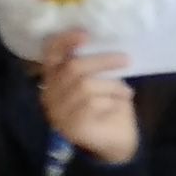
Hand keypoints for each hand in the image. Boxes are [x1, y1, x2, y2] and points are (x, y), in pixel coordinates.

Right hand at [38, 30, 139, 162]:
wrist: (116, 141)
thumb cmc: (107, 104)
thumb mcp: (100, 80)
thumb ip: (94, 64)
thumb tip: (107, 41)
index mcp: (54, 79)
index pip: (50, 54)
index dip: (65, 41)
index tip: (86, 34)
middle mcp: (49, 95)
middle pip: (72, 68)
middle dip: (102, 61)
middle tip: (125, 60)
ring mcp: (58, 113)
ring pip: (85, 87)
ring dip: (112, 86)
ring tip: (125, 92)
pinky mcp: (70, 127)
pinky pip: (92, 104)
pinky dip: (111, 101)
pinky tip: (119, 105)